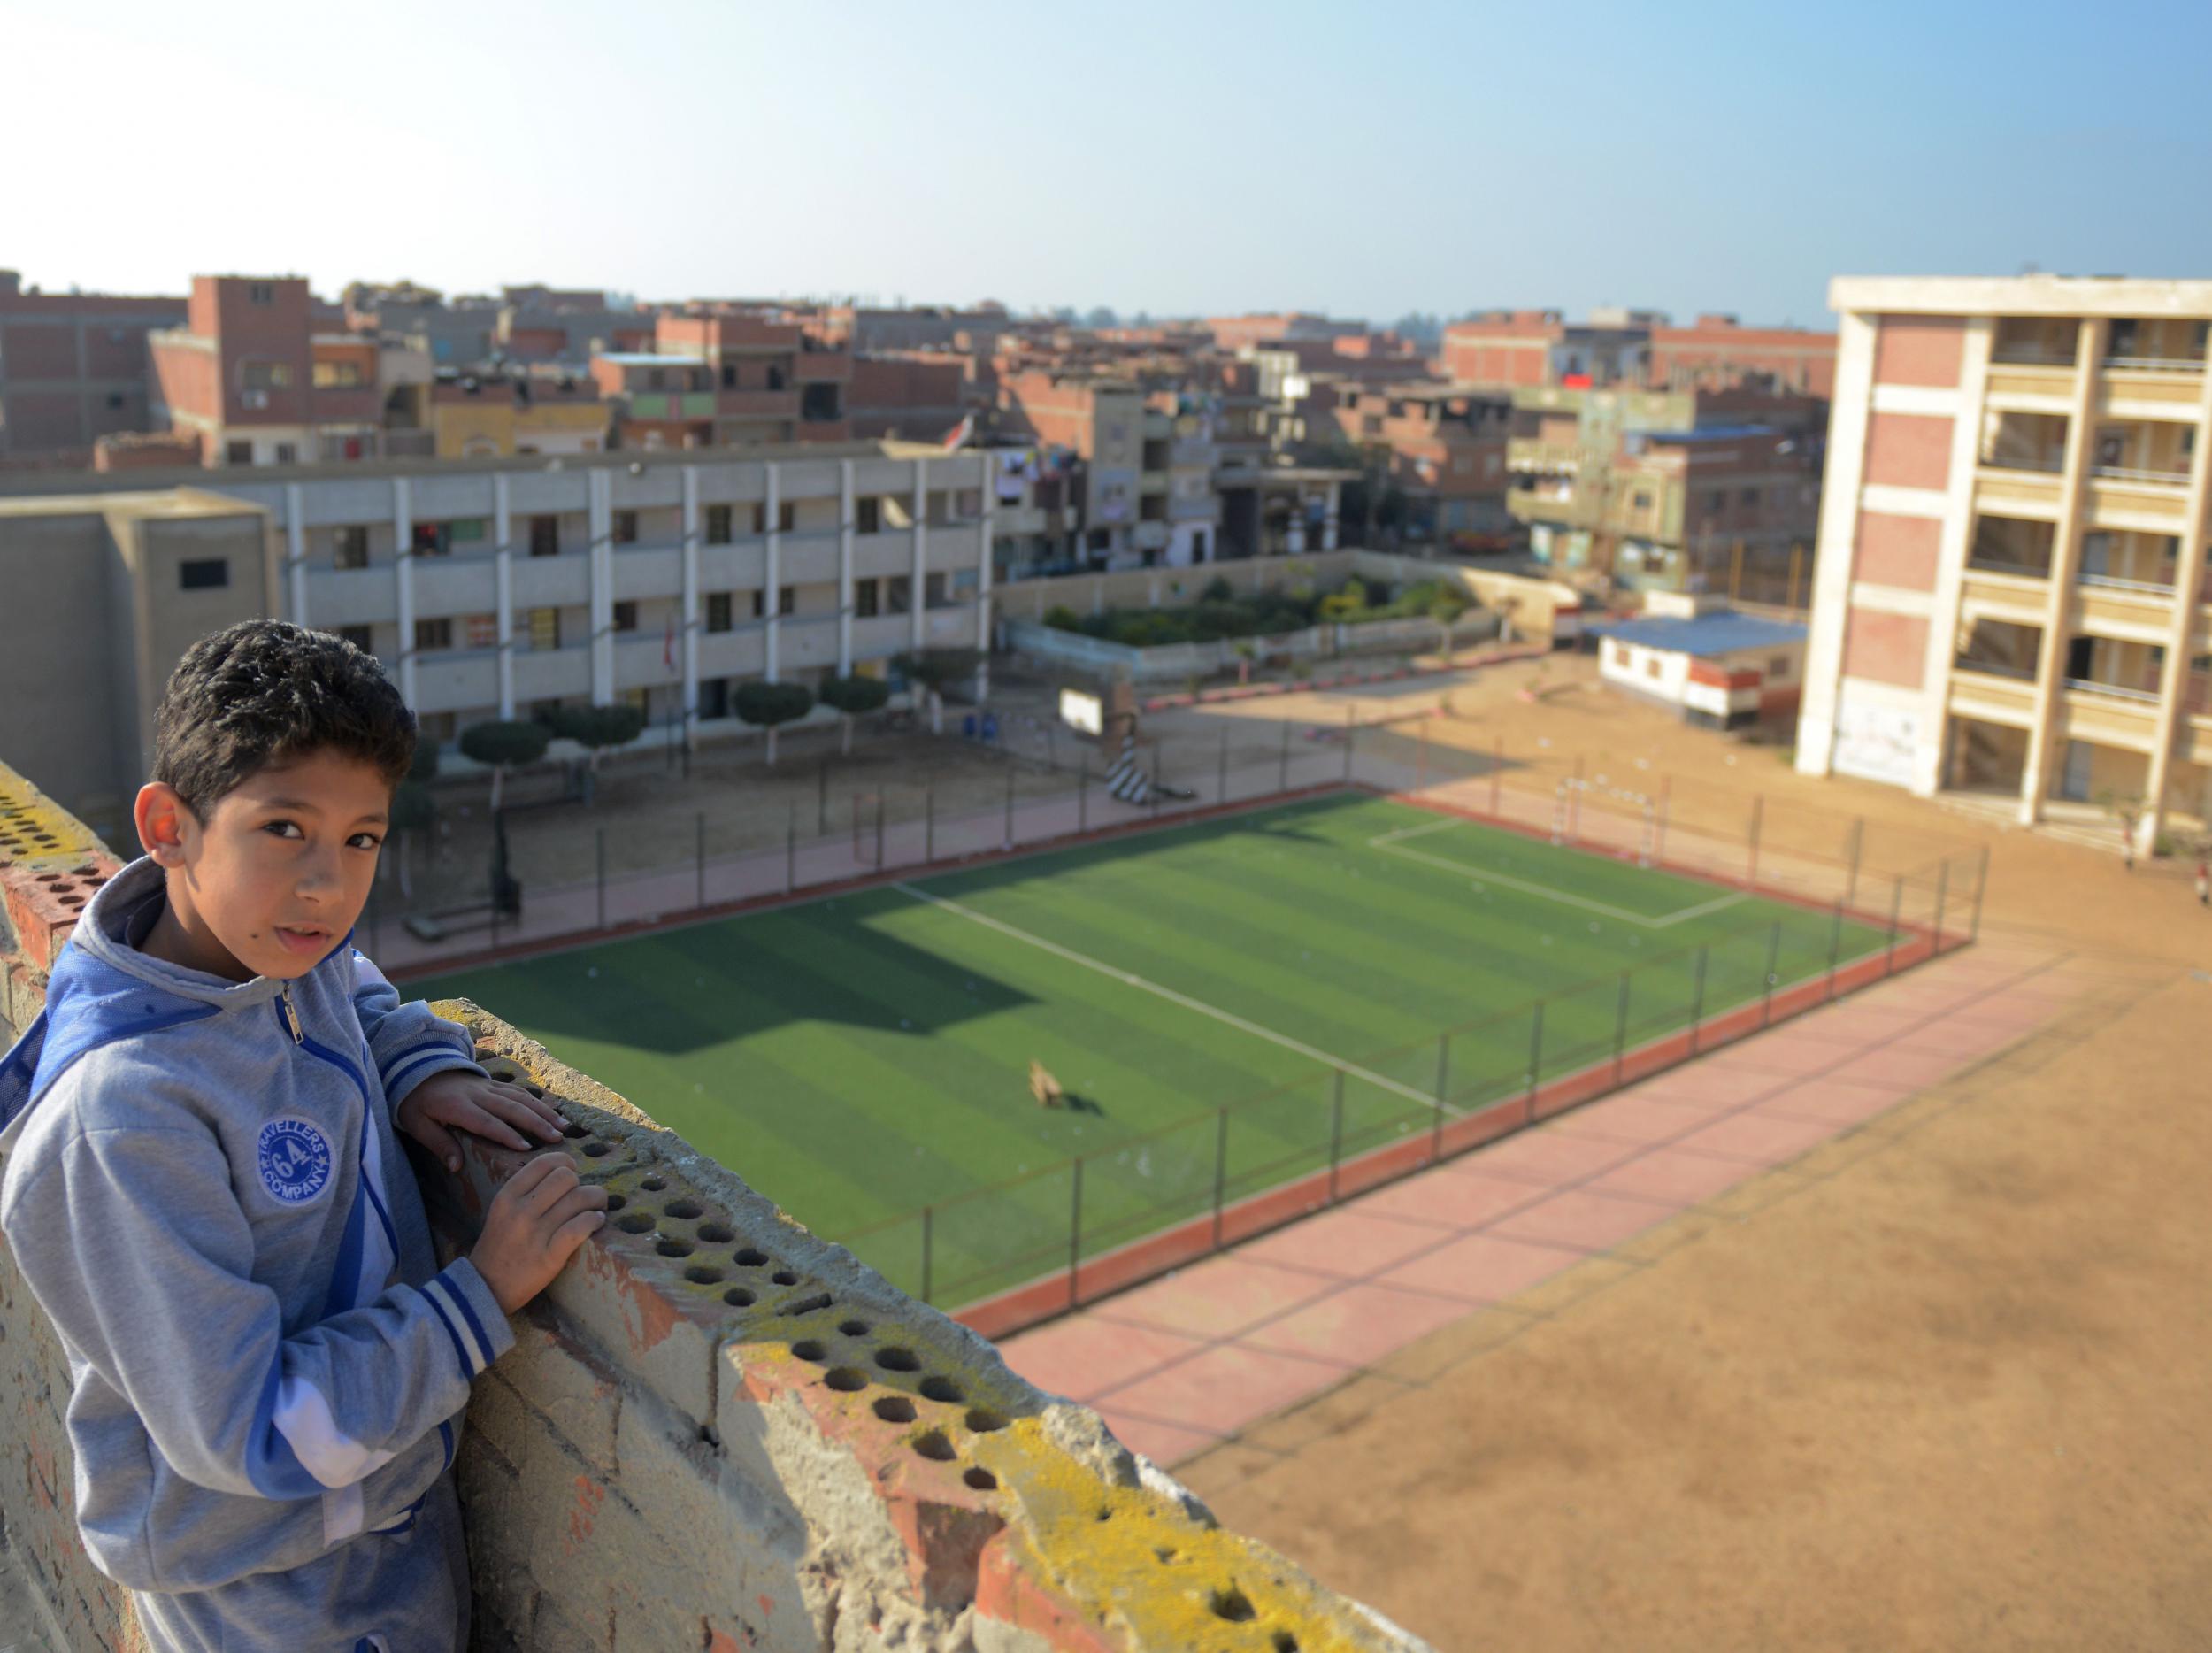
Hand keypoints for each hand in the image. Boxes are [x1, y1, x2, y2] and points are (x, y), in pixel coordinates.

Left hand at [397, 1069, 567, 1173]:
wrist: (416, 1069)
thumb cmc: (415, 1102)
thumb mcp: (416, 1124)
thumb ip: (438, 1144)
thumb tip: (456, 1167)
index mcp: (458, 1106)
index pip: (486, 1122)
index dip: (506, 1134)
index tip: (526, 1147)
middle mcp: (478, 1094)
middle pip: (512, 1107)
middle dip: (537, 1123)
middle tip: (557, 1138)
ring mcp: (488, 1086)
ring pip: (521, 1097)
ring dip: (544, 1112)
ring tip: (563, 1127)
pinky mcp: (492, 1083)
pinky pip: (518, 1091)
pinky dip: (537, 1102)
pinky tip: (552, 1112)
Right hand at [470, 1154, 607, 1313]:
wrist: (487, 1287)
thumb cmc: (501, 1246)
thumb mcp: (503, 1210)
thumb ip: (528, 1190)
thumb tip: (567, 1171)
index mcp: (508, 1196)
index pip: (545, 1162)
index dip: (566, 1163)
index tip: (572, 1176)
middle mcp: (520, 1211)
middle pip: (566, 1177)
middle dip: (582, 1184)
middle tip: (585, 1197)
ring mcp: (535, 1234)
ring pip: (580, 1198)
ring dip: (596, 1200)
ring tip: (596, 1209)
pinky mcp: (549, 1257)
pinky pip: (580, 1227)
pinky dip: (594, 1220)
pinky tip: (596, 1222)